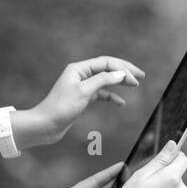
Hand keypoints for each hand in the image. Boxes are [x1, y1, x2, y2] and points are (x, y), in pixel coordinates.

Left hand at [26, 57, 144, 145]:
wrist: (45, 125)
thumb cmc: (61, 108)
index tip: (136, 80)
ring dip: (119, 82)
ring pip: (105, 80)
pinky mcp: (81, 99)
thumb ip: (103, 80)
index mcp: (79, 68)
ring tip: (134, 85)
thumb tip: (121, 74)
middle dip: (124, 71)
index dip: (122, 69)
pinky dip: (111, 96)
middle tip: (141, 76)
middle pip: (106, 68)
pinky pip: (100, 94)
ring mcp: (81, 86)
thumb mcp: (84, 92)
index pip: (106, 63)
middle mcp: (80, 74)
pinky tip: (120, 102)